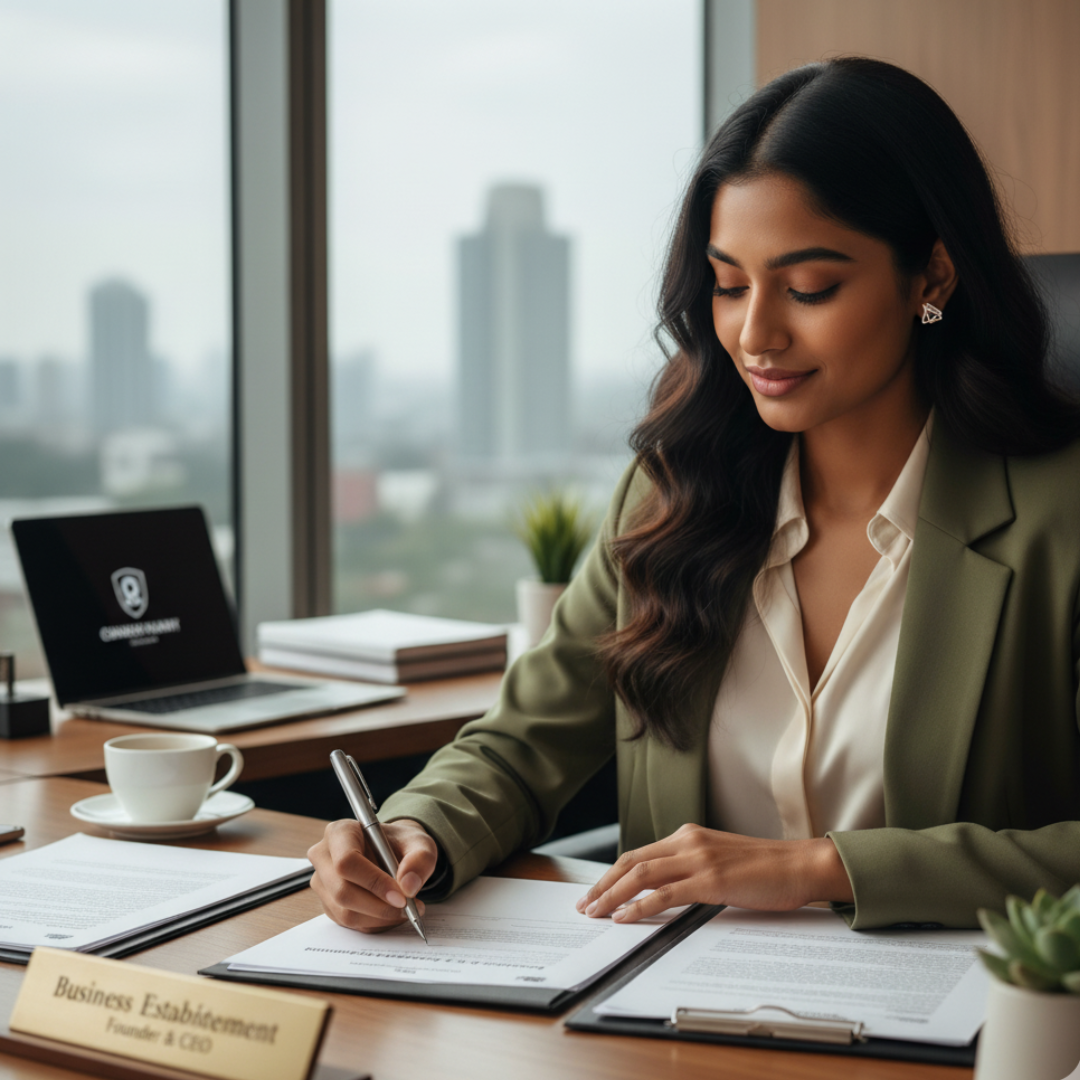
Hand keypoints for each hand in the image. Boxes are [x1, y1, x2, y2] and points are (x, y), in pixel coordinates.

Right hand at [308, 818, 437, 931]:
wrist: (392, 853)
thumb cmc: (400, 844)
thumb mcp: (419, 843)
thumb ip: (420, 859)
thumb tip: (408, 886)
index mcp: (340, 832)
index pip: (346, 861)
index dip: (373, 882)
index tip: (401, 896)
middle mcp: (323, 856)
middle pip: (342, 891)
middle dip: (379, 907)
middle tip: (408, 908)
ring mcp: (322, 882)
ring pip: (345, 912)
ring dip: (379, 918)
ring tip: (404, 910)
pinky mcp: (327, 903)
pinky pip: (348, 923)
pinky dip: (374, 923)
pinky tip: (390, 912)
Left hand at [574, 823, 853, 922]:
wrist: (800, 865)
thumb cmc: (766, 869)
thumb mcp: (721, 861)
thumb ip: (693, 869)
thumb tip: (666, 891)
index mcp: (689, 836)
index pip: (639, 854)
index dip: (613, 874)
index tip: (596, 891)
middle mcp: (689, 841)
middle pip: (632, 861)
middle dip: (603, 885)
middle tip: (585, 905)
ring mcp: (699, 859)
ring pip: (642, 875)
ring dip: (613, 895)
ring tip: (595, 912)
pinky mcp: (712, 880)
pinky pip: (665, 893)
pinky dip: (640, 905)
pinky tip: (625, 917)